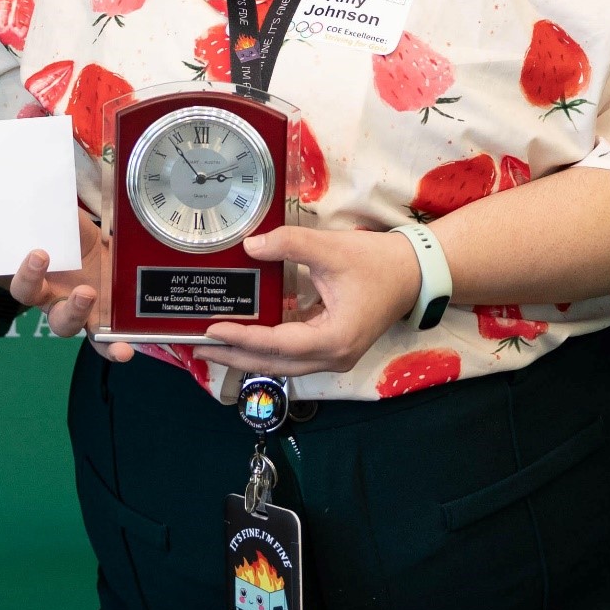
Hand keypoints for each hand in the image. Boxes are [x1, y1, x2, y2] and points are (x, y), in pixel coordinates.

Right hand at [8, 212, 133, 362]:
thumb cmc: (87, 243)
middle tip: (43, 257)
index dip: (23, 271)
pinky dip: (111, 349)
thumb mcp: (77, 226)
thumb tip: (51, 183)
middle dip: (34, 280)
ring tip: (87, 293)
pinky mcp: (101, 324)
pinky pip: (101, 343)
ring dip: (73, 310)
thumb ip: (62, 213)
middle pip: (32, 297)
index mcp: (41, 273)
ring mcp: (76, 313)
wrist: (117, 260)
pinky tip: (123, 351)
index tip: (37, 252)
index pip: (21, 277)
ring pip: (64, 323)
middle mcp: (52, 296)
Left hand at [195, 226, 420, 379]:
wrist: (414, 272)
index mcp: (334, 339)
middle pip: (274, 364)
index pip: (278, 345)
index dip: (242, 339)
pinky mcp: (332, 349)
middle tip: (195, 346)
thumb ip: (289, 244)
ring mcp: (334, 358)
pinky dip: (265, 349)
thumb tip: (249, 246)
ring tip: (211, 346)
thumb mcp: (330, 249)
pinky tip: (241, 339)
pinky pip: (292, 356)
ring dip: (246, 355)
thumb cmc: (376, 262)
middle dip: (234, 356)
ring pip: (281, 365)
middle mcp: (333, 358)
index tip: (211, 330)